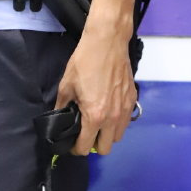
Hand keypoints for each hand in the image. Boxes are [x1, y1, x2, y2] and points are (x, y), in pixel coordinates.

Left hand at [55, 17, 136, 155]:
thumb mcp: (66, 85)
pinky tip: (108, 112)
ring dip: (107, 135)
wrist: (108, 41)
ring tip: (98, 123)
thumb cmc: (85, 61)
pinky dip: (117, 123)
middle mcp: (112, 118)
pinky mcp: (132, 100)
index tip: (72, 142)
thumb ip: (62, 107)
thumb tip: (59, 119)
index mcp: (95, 116)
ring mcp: (125, 110)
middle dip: (93, 144)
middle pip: (105, 149)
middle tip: (85, 133)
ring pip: (117, 137)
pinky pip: (125, 123)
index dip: (75, 148)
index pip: (85, 148)